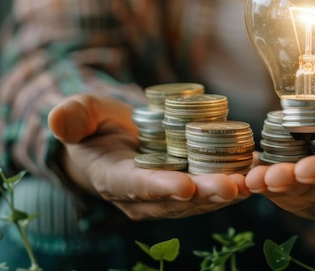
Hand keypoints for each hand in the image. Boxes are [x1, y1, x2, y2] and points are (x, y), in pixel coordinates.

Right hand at [48, 94, 249, 219]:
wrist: (108, 141)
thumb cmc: (93, 126)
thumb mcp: (79, 114)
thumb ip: (71, 117)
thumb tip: (59, 121)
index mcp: (113, 179)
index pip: (137, 187)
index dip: (161, 187)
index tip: (186, 185)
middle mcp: (141, 197)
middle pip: (176, 199)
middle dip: (207, 194)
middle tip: (235, 185)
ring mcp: (165, 196)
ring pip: (199, 199)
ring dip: (227, 192)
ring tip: (254, 181)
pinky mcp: (184, 188)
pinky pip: (210, 189)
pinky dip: (233, 182)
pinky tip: (256, 172)